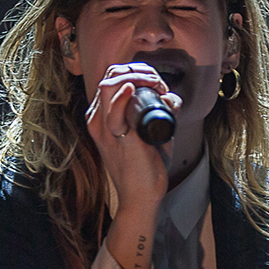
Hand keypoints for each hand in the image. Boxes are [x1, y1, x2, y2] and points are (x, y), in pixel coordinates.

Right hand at [85, 64, 180, 268]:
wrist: (141, 198)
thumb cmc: (144, 168)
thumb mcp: (146, 135)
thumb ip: (157, 115)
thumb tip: (171, 97)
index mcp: (100, 117)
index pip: (111, 78)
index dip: (136, 72)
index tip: (157, 83)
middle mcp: (97, 120)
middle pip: (110, 76)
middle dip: (138, 70)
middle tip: (160, 84)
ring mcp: (106, 129)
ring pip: (110, 85)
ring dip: (138, 78)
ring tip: (158, 87)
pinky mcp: (118, 139)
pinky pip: (114, 111)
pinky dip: (124, 95)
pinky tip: (135, 88)